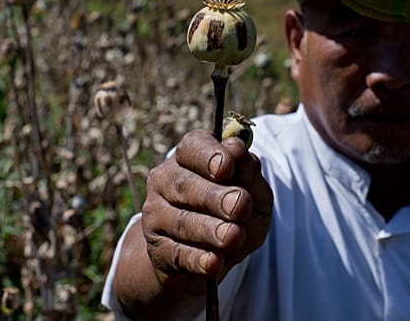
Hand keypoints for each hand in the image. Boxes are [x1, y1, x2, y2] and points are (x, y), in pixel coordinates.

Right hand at [141, 129, 273, 291]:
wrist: (211, 256)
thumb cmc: (235, 213)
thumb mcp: (253, 191)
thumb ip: (248, 171)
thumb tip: (236, 148)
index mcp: (190, 156)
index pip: (193, 147)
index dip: (209, 156)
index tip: (227, 167)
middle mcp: (165, 179)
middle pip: (185, 184)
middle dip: (214, 197)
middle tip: (240, 206)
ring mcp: (156, 215)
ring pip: (181, 221)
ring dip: (209, 230)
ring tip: (234, 237)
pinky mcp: (157, 249)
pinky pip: (177, 253)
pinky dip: (197, 259)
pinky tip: (214, 262)